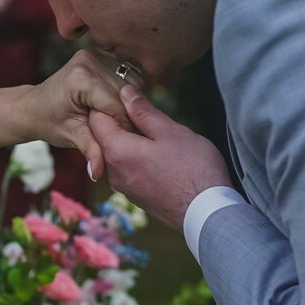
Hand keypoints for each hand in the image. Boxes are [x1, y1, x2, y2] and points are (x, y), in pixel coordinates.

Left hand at [27, 50, 130, 180]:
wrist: (34, 106)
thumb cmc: (50, 123)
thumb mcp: (71, 137)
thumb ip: (91, 151)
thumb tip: (97, 174)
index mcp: (81, 79)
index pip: (118, 105)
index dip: (125, 126)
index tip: (128, 142)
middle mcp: (90, 61)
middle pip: (127, 92)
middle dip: (128, 114)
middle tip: (124, 133)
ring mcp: (96, 54)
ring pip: (132, 81)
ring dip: (131, 101)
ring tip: (119, 118)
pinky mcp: (101, 54)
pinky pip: (126, 72)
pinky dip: (127, 89)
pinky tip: (118, 104)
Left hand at [88, 85, 230, 230]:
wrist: (207, 214)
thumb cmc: (193, 168)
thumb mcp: (170, 132)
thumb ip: (143, 111)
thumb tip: (124, 91)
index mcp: (117, 152)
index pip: (96, 119)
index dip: (109, 103)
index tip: (130, 97)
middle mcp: (113, 172)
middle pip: (105, 138)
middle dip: (120, 121)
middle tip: (147, 112)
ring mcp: (124, 188)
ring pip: (118, 154)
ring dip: (131, 140)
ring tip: (158, 133)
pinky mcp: (137, 197)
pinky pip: (128, 170)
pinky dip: (137, 157)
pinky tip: (161, 155)